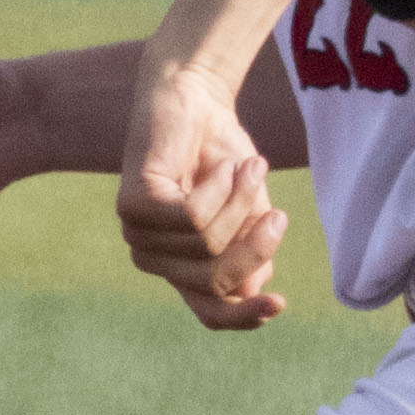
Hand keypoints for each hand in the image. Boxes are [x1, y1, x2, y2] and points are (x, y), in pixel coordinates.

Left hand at [114, 56, 287, 329]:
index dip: (244, 317)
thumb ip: (251, 252)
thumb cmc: (225, 156)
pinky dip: (220, 187)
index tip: (280, 303)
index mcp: (185, 268)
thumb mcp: (251, 211)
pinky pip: (192, 216)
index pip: (210, 312)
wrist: (198, 98)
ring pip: (208, 244)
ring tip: (249, 170)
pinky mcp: (133, 206)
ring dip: (241, 203)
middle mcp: (157, 259)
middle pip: (216, 281)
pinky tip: (220, 164)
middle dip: (256, 248)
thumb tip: (251, 292)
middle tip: (279, 214)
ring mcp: (139, 235)